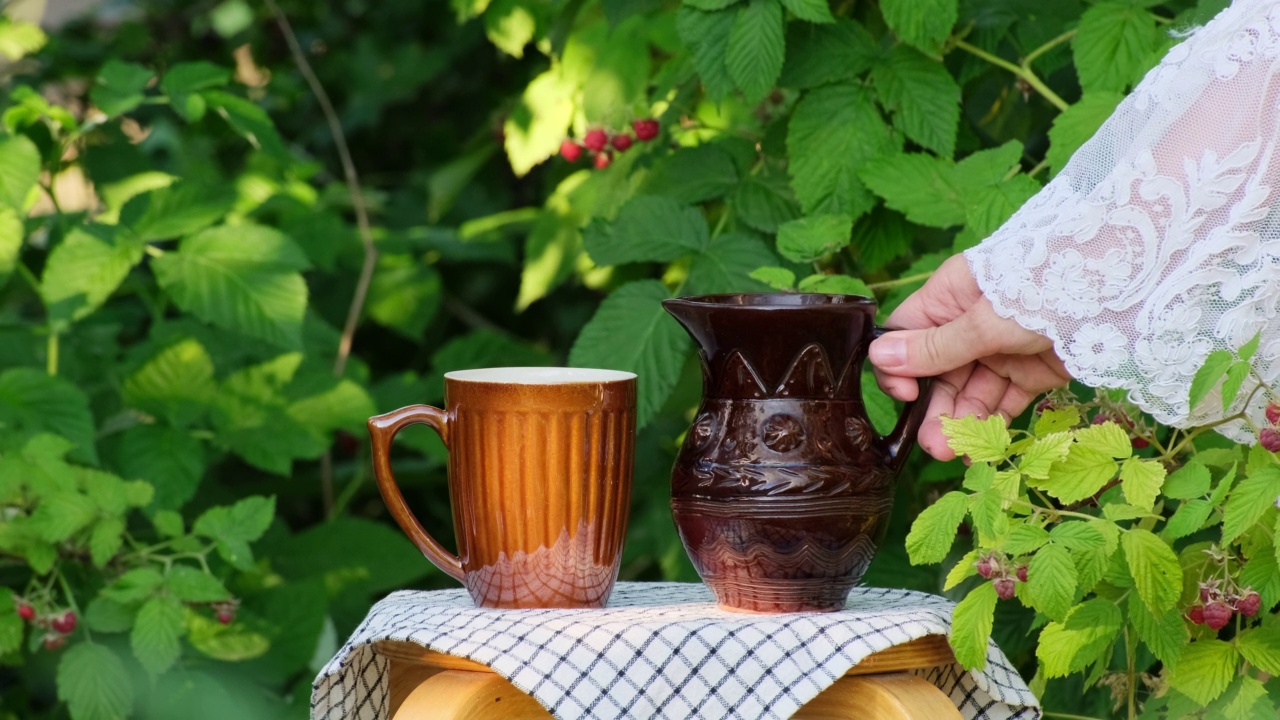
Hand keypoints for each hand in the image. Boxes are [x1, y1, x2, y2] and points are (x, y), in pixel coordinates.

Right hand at [869, 255, 1072, 460]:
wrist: (1127, 287)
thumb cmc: (1048, 286)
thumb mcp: (986, 320)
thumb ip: (936, 347)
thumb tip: (880, 356)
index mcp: (950, 296)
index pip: (907, 335)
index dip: (900, 368)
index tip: (907, 397)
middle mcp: (971, 322)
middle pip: (938, 372)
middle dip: (935, 409)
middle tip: (934, 445)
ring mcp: (1003, 348)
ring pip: (970, 392)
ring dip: (962, 423)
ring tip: (957, 454)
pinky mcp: (1033, 370)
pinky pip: (1004, 401)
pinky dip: (994, 424)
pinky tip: (983, 447)